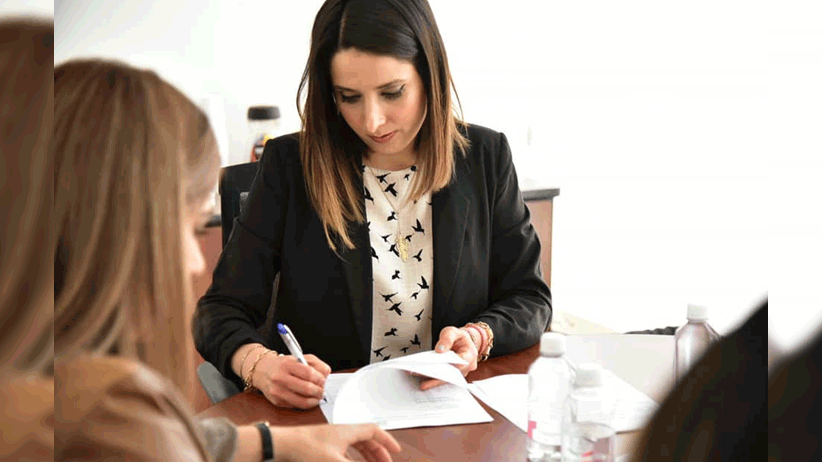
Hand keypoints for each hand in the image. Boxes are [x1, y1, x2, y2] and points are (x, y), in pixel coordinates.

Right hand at [252, 353, 330, 408]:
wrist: (262, 371)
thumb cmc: (283, 365)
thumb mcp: (299, 357)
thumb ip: (315, 364)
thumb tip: (326, 375)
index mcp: (287, 364)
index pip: (309, 373)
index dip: (320, 379)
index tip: (323, 380)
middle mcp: (280, 378)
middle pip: (307, 389)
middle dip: (319, 391)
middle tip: (322, 390)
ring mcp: (277, 391)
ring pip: (302, 402)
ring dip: (314, 400)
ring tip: (317, 396)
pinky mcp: (277, 402)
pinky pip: (296, 406)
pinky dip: (305, 403)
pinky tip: (307, 398)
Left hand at [272, 424, 401, 461]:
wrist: (284, 444)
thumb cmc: (305, 447)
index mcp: (348, 431)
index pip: (374, 430)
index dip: (386, 440)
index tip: (395, 450)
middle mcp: (341, 432)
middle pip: (366, 438)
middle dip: (378, 451)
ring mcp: (332, 438)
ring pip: (355, 444)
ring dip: (366, 454)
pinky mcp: (323, 444)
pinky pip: (345, 449)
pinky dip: (353, 457)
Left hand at [420, 326, 477, 390]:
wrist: (462, 342)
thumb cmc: (458, 337)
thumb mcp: (453, 332)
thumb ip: (447, 338)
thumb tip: (440, 350)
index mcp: (470, 355)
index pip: (462, 362)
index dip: (453, 366)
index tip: (443, 367)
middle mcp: (467, 367)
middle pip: (452, 374)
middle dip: (437, 375)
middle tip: (421, 373)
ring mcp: (459, 374)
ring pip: (446, 379)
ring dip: (432, 379)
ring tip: (417, 375)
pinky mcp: (452, 376)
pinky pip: (442, 379)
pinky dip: (432, 378)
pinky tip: (420, 376)